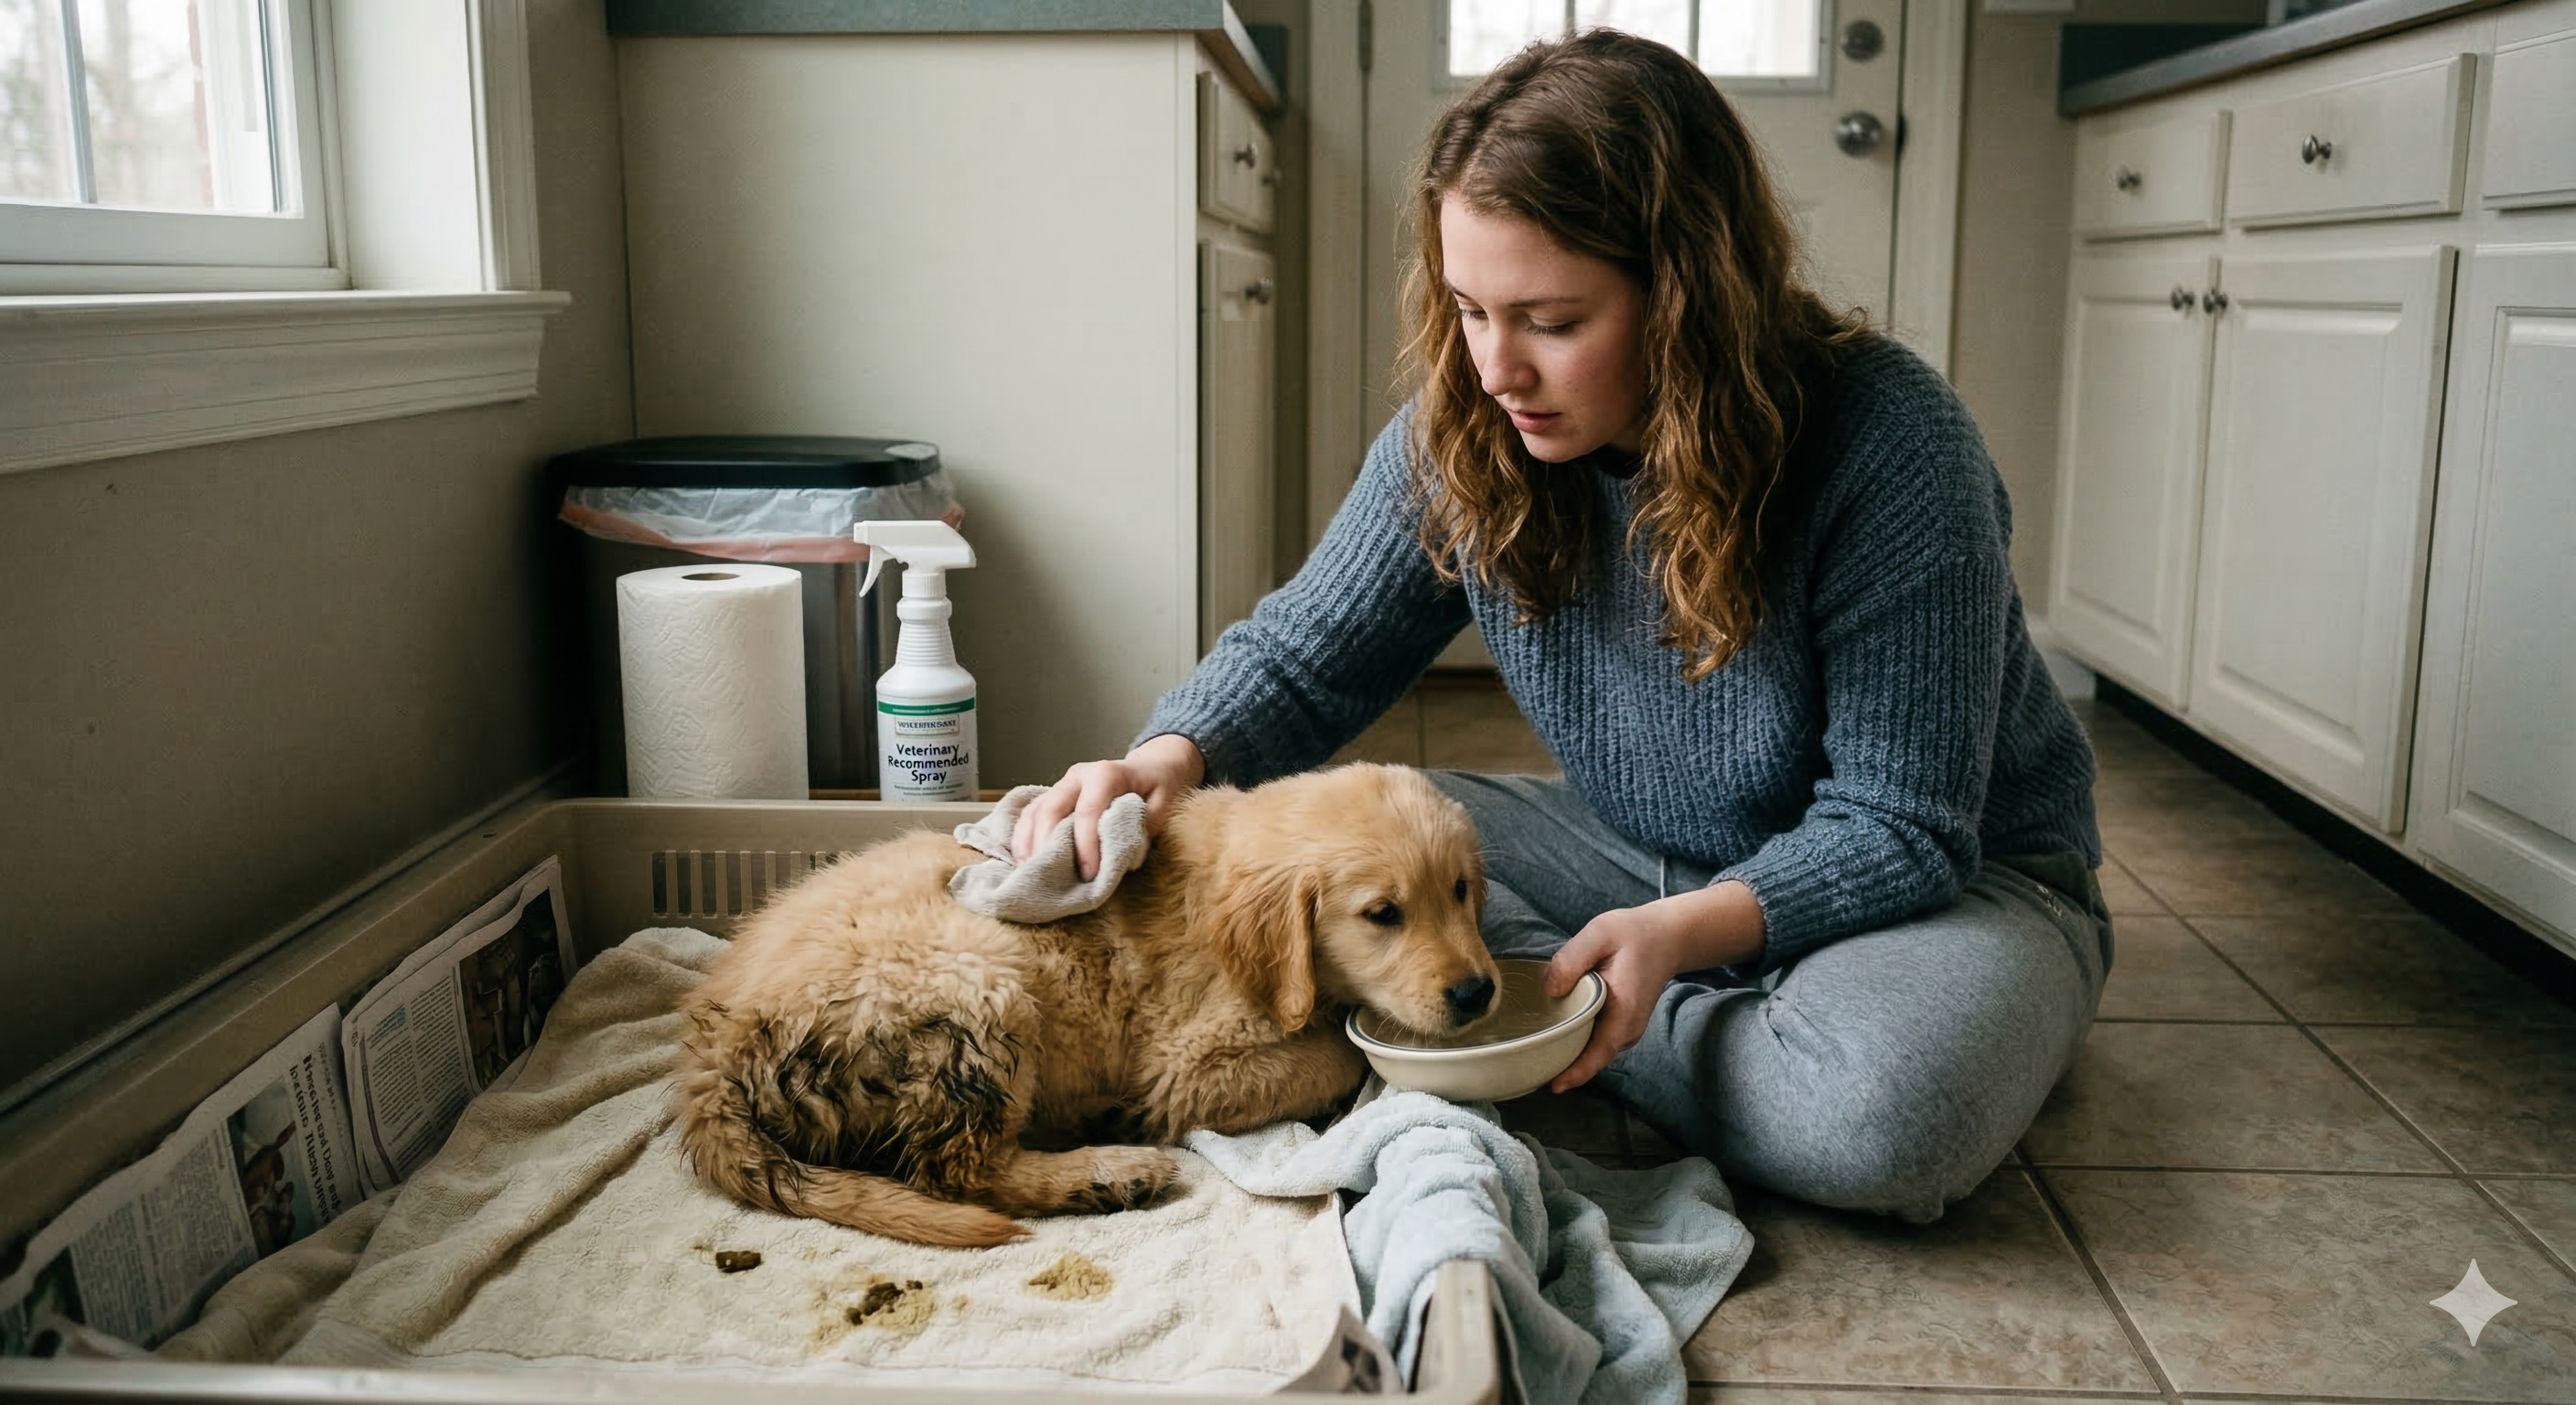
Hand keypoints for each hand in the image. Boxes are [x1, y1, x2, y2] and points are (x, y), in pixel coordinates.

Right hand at [1010, 733, 1206, 878]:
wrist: (1152, 768)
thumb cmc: (1159, 787)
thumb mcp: (1164, 804)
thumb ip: (1144, 826)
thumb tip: (1121, 853)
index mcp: (1105, 773)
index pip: (1088, 811)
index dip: (1085, 845)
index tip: (1088, 873)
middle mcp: (1078, 775)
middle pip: (1051, 810)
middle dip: (1048, 846)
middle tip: (1051, 878)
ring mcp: (1063, 784)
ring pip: (1035, 811)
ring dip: (1029, 843)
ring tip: (1030, 873)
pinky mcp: (1055, 796)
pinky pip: (1031, 815)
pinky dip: (1023, 838)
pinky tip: (1024, 861)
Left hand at [1542, 906, 1690, 1093]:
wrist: (1666, 937)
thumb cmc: (1633, 934)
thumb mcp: (1599, 934)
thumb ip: (1571, 960)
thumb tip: (1550, 991)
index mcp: (1624, 1011)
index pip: (1599, 1053)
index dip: (1576, 1073)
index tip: (1554, 1086)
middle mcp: (1627, 1029)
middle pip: (1592, 1058)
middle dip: (1563, 1067)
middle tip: (1527, 1066)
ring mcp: (1626, 1030)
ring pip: (1593, 1052)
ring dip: (1568, 1056)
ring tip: (1534, 1055)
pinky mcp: (1620, 1025)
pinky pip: (1596, 1042)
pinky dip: (1576, 1044)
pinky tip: (1553, 1037)